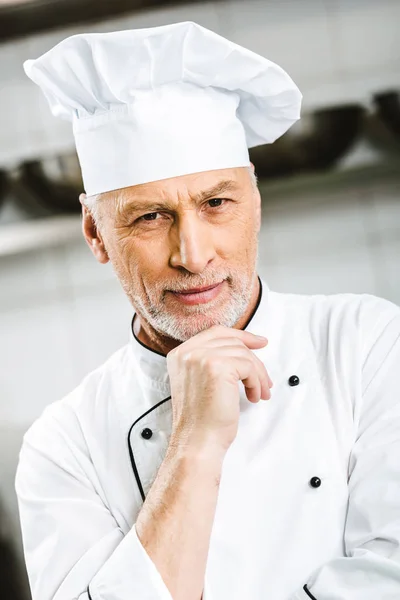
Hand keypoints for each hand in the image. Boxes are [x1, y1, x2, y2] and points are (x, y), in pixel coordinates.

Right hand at [166, 325, 272, 454]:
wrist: (197, 442)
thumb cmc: (202, 420)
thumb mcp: (200, 382)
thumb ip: (212, 362)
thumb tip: (245, 347)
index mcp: (180, 354)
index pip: (215, 333)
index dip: (240, 336)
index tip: (259, 342)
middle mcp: (188, 352)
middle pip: (232, 342)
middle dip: (254, 360)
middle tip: (265, 379)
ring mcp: (201, 357)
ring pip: (243, 354)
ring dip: (257, 375)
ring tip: (260, 393)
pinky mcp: (218, 366)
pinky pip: (249, 366)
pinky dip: (257, 382)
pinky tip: (254, 397)